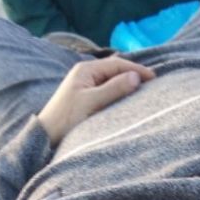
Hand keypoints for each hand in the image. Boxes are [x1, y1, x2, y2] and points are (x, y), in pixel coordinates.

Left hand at [38, 56, 154, 145]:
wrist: (46, 135)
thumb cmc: (66, 118)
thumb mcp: (91, 103)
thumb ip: (113, 89)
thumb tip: (135, 77)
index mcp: (86, 69)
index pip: (117, 64)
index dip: (136, 70)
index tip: (154, 78)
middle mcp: (85, 73)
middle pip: (115, 70)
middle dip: (133, 75)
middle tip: (152, 84)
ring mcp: (85, 85)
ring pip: (111, 80)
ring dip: (126, 84)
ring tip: (143, 91)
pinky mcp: (85, 97)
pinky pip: (106, 90)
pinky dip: (118, 93)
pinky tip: (127, 99)